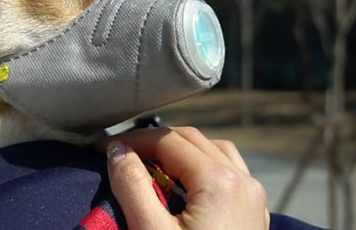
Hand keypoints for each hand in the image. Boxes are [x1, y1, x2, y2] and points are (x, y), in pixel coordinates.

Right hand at [100, 127, 269, 229]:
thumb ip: (132, 185)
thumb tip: (117, 151)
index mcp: (219, 182)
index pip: (168, 141)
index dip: (131, 140)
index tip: (102, 150)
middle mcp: (243, 182)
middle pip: (192, 140)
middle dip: (153, 143)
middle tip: (120, 156)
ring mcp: (253, 199)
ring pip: (214, 152)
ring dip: (180, 152)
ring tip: (150, 167)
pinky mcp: (253, 215)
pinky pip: (229, 173)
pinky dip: (202, 168)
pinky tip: (183, 187)